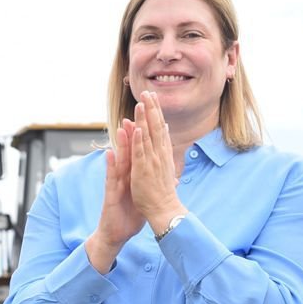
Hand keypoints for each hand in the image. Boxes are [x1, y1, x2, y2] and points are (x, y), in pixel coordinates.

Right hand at [97, 119, 145, 243]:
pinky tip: (109, 154)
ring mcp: (116, 184)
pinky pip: (111, 178)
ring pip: (119, 161)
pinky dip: (111, 166)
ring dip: (120, 144)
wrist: (116, 234)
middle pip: (130, 152)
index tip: (152, 121)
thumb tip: (170, 178)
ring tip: (122, 127)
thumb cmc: (130, 216)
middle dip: (133, 132)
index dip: (147, 137)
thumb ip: (153, 185)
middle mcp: (124, 177)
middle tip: (135, 113)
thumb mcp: (145, 198)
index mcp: (134, 176)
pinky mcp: (110, 194)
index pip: (141, 153)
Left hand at [129, 93, 184, 233]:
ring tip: (142, 103)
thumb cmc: (163, 193)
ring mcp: (152, 162)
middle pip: (157, 128)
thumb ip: (164, 149)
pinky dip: (139, 140)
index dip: (157, 112)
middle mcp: (160, 155)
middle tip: (149, 92)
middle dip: (153, 109)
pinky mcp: (143, 171)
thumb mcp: (165, 167)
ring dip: (145, 119)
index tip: (154, 97)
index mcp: (163, 154)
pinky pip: (140, 153)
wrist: (164, 210)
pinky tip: (137, 128)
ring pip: (149, 136)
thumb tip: (165, 133)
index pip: (161, 129)